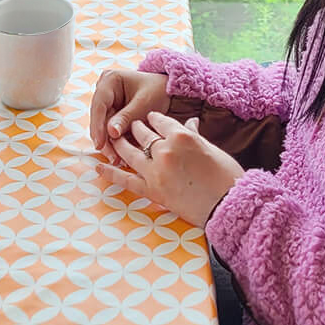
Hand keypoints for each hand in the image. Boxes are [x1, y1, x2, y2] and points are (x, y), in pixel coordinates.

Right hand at [90, 63, 169, 151]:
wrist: (170, 93)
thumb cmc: (158, 92)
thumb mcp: (144, 104)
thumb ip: (127, 117)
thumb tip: (111, 133)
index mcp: (109, 80)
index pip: (99, 105)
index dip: (98, 126)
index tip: (100, 143)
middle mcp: (104, 91)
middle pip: (99, 119)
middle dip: (105, 139)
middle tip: (112, 157)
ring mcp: (108, 103)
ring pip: (103, 128)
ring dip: (110, 144)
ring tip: (117, 160)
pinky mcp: (113, 115)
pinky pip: (111, 131)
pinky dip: (116, 143)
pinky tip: (120, 156)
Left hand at [92, 109, 244, 228]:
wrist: (228, 205)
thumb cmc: (227, 176)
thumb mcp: (212, 149)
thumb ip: (195, 135)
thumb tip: (191, 123)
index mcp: (182, 136)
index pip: (161, 121)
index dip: (154, 119)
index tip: (150, 118)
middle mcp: (165, 150)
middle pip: (143, 133)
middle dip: (136, 128)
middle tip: (131, 127)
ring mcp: (155, 171)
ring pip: (130, 151)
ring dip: (120, 143)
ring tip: (113, 138)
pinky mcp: (152, 191)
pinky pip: (125, 180)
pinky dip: (110, 173)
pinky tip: (97, 166)